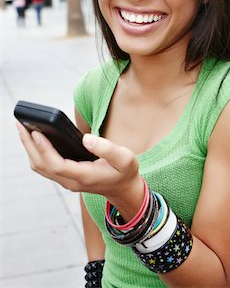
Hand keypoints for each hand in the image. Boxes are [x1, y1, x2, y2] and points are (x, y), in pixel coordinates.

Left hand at [16, 121, 142, 211]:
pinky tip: (34, 140)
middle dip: (29, 145)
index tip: (36, 133)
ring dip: (29, 149)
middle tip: (20, 124)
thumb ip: (106, 148)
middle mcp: (71, 181)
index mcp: (85, 176)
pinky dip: (36, 153)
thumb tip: (86, 138)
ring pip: (40, 167)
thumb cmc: (125, 172)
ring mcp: (67, 181)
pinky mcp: (66, 177)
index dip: (44, 149)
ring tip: (23, 129)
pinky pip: (45, 167)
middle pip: (42, 166)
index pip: (57, 164)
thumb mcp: (124, 158)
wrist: (124, 189)